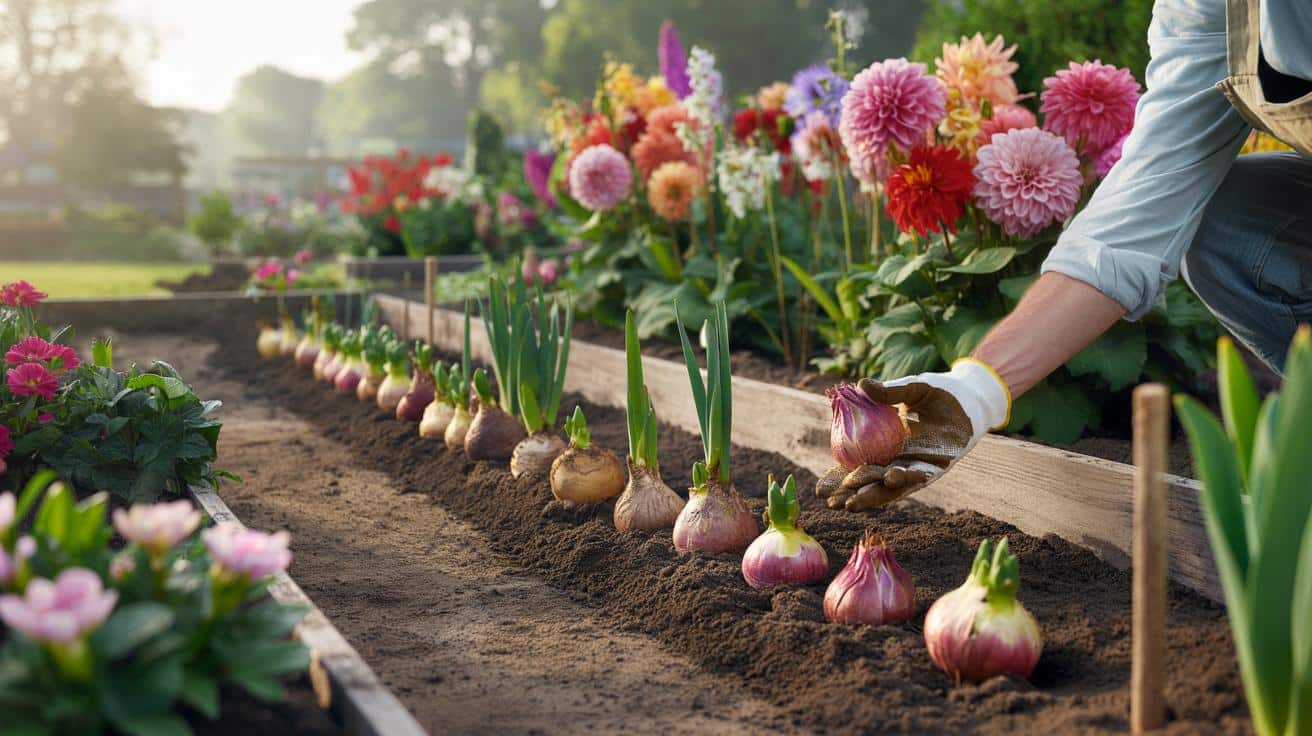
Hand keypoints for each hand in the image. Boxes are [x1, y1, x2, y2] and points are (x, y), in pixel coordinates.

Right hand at [816, 359, 1009, 510]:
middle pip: (870, 483)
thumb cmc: (937, 392)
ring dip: (875, 495)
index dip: (839, 479)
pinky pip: (919, 477)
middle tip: (832, 503)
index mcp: (885, 447)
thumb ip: (888, 392)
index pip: (857, 467)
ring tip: (854, 502)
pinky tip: (891, 478)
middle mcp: (898, 462)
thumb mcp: (909, 389)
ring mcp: (917, 467)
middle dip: (852, 495)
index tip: (820, 488)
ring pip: (892, 487)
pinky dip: (906, 479)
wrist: (969, 398)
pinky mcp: (938, 468)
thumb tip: (860, 384)